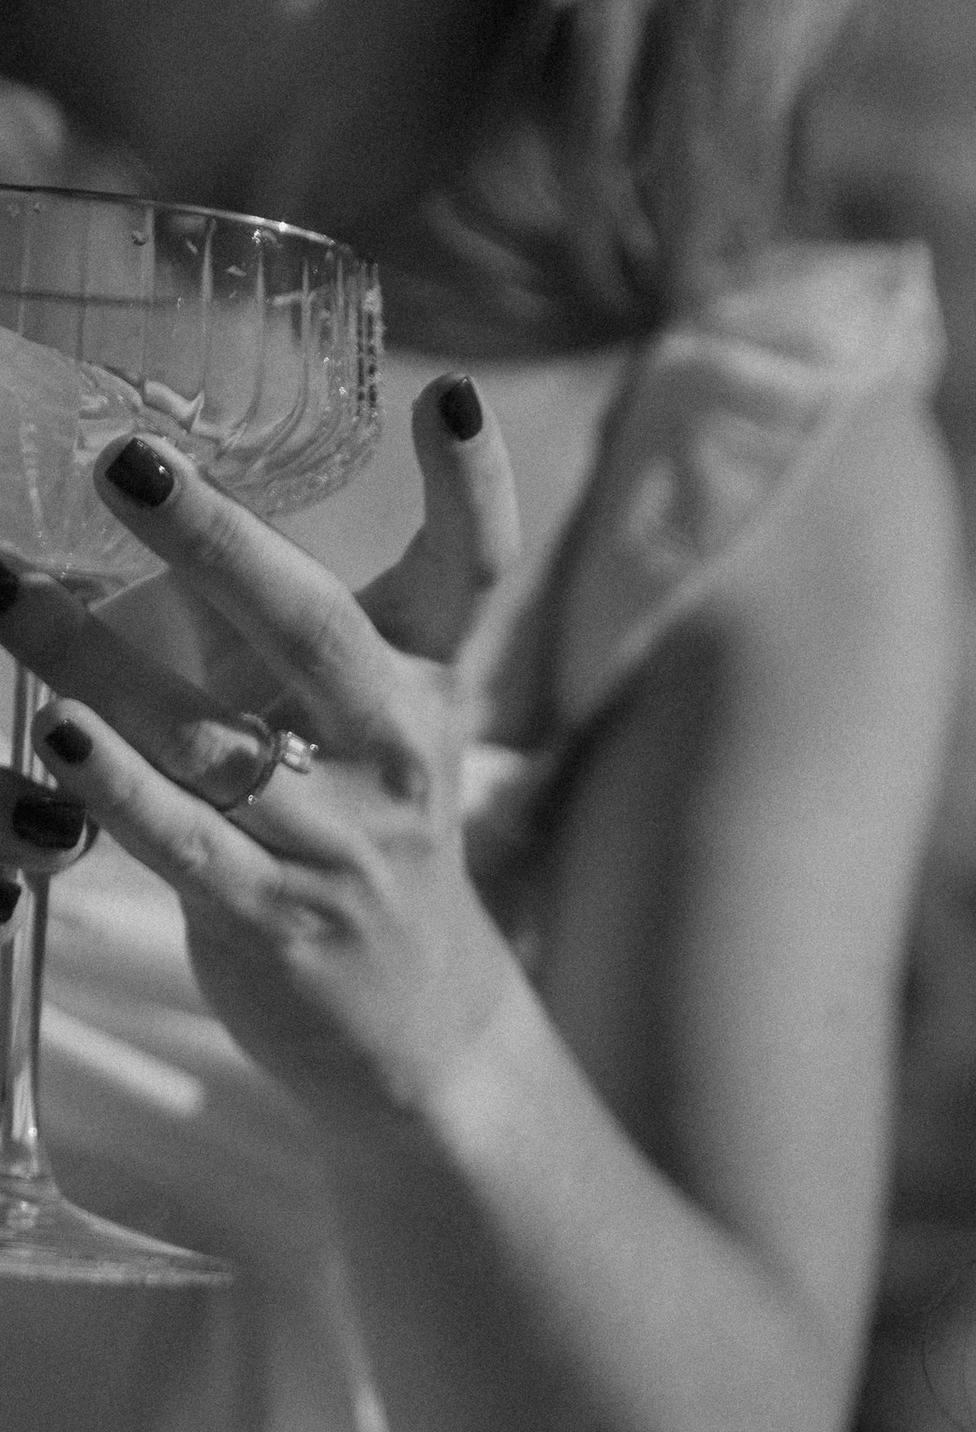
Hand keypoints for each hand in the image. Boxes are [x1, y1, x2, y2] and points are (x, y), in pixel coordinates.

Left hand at [0, 378, 523, 1133]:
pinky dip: (121, 791)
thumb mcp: (357, 725)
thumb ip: (271, 628)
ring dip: (103, 663)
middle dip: (222, 546)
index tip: (443, 398)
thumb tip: (128, 504)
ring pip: (219, 741)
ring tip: (12, 596)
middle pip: (319, 634)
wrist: (421, 1033)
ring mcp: (342, 847)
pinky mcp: (282, 923)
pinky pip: (190, 846)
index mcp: (426, 687)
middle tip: (131, 463)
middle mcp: (398, 757)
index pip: (471, 574)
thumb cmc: (362, 842)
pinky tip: (59, 737)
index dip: (473, 488)